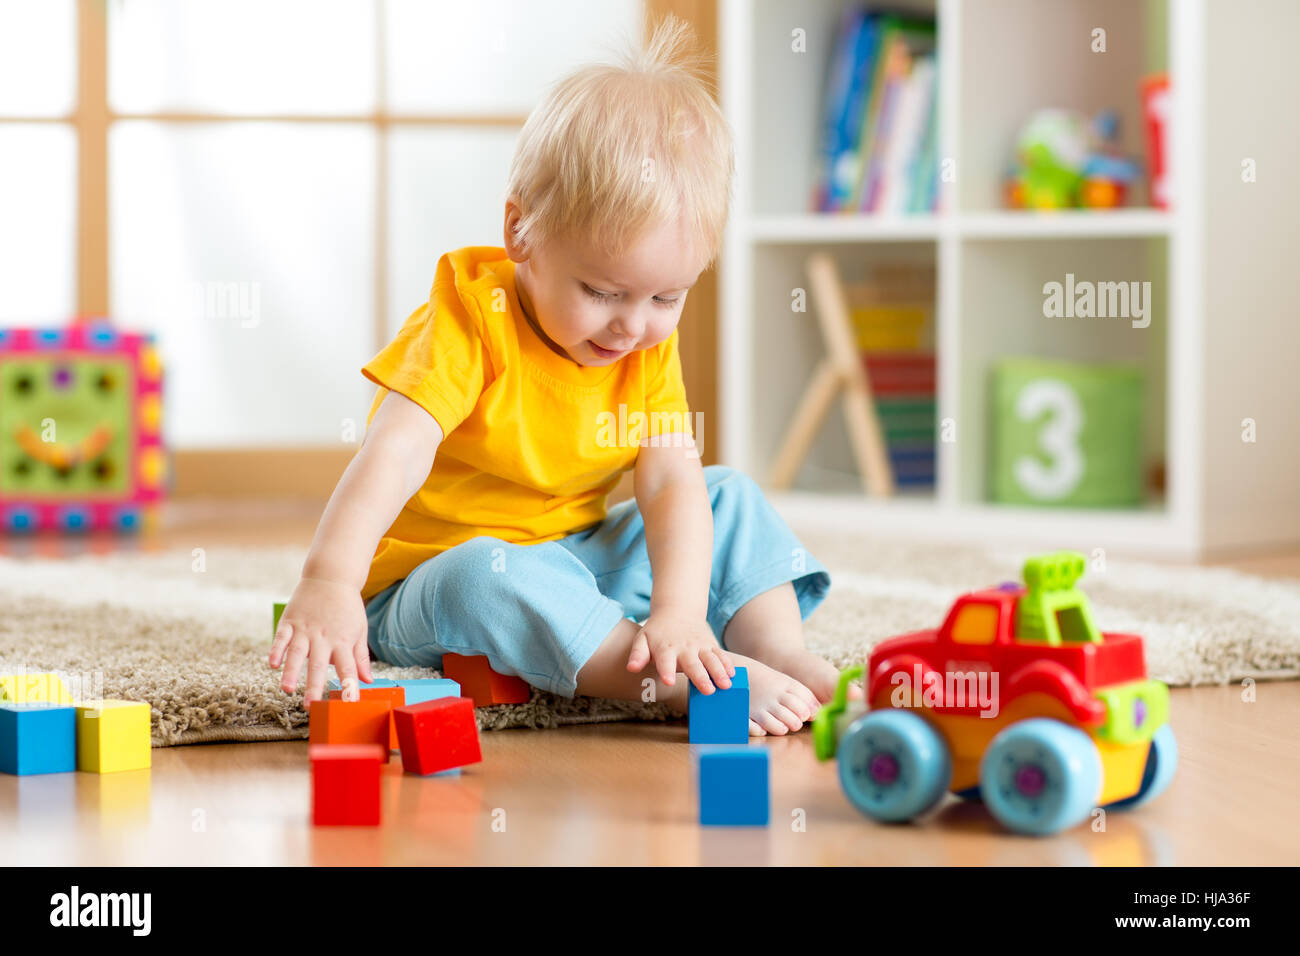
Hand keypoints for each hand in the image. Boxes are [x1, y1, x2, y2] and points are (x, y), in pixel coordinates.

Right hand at [268, 576, 372, 702]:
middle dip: (314, 686)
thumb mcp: (360, 630)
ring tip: (287, 690)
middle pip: (319, 665)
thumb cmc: (347, 607)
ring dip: (291, 672)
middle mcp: (324, 637)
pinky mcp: (290, 621)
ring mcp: (305, 629)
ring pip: (297, 653)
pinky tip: (272, 664)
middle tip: (310, 706)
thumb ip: (361, 657)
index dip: (348, 685)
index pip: (347, 668)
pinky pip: (282, 638)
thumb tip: (368, 681)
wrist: (332, 576)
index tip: (349, 702)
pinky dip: (276, 650)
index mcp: (343, 641)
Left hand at [626, 607, 734, 693]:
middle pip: (693, 664)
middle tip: (708, 691)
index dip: (666, 671)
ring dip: (719, 672)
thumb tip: (631, 668)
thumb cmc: (657, 632)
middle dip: (701, 677)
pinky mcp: (711, 645)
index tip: (668, 681)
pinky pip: (721, 654)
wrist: (677, 611)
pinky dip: (727, 664)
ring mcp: (700, 646)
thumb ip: (637, 654)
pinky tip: (733, 675)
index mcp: (665, 648)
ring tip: (726, 685)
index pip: (665, 661)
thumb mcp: (642, 639)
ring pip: (711, 660)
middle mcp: (684, 648)